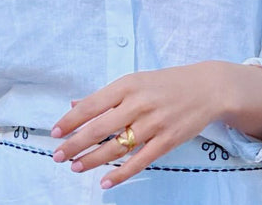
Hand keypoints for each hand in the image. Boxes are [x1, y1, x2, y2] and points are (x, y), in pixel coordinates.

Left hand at [49, 62, 228, 189]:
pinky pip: (139, 161)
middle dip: (75, 144)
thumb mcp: (135, 81)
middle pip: (100, 128)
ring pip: (116, 147)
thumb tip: (75, 105)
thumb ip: (106, 96)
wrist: (207, 87)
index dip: (71, 120)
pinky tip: (105, 181)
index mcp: (128, 85)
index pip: (92, 104)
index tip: (54, 133)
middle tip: (58, 156)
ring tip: (75, 167)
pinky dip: (121, 174)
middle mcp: (138, 103)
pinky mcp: (167, 141)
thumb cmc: (166, 83)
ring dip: (92, 160)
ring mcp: (153, 123)